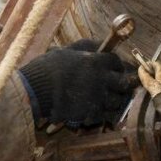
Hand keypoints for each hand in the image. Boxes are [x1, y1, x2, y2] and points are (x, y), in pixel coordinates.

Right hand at [18, 46, 132, 125]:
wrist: (37, 90)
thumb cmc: (49, 68)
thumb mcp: (68, 51)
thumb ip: (86, 48)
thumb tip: (100, 45)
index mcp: (96, 61)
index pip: (117, 62)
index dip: (117, 66)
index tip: (114, 69)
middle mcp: (102, 79)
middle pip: (123, 83)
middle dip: (121, 85)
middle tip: (115, 87)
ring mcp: (98, 97)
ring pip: (117, 101)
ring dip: (114, 101)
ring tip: (106, 100)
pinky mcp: (91, 113)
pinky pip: (106, 115)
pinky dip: (104, 114)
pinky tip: (96, 111)